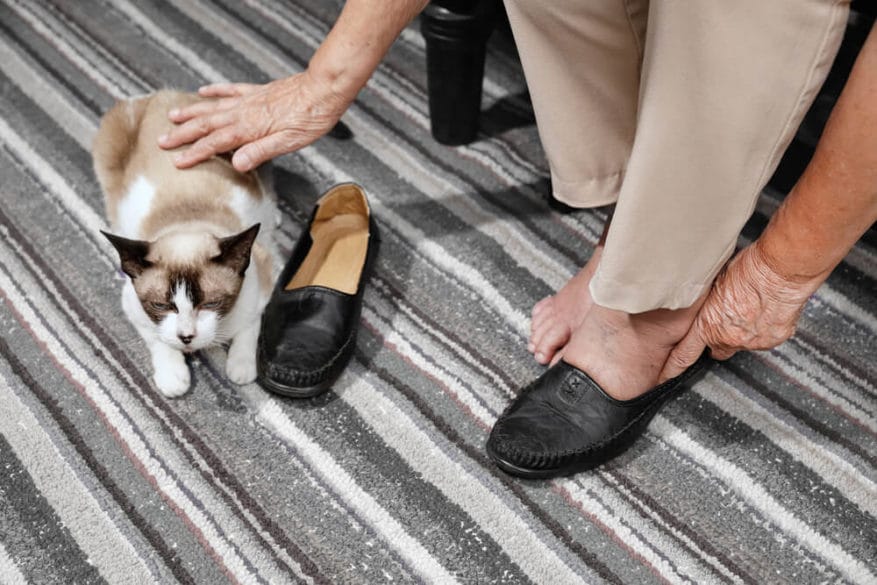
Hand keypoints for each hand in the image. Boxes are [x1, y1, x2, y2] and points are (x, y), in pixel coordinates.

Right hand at [158, 72, 350, 171]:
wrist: (324, 89)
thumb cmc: (311, 118)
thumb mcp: (289, 142)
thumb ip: (261, 152)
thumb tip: (236, 164)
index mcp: (249, 129)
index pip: (215, 144)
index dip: (195, 153)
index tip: (178, 161)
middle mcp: (244, 113)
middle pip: (206, 125)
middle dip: (183, 134)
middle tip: (162, 141)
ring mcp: (249, 100)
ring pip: (213, 107)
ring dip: (191, 113)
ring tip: (172, 117)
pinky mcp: (258, 91)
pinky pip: (230, 90)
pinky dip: (215, 91)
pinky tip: (203, 92)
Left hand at [659, 242, 824, 380]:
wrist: (780, 270)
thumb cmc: (747, 269)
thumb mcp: (713, 283)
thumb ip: (707, 302)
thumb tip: (705, 303)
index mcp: (708, 325)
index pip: (685, 353)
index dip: (673, 366)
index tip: (665, 376)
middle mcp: (730, 338)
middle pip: (719, 349)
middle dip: (720, 339)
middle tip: (726, 320)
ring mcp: (753, 341)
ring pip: (744, 343)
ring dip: (744, 331)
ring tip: (751, 307)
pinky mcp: (774, 339)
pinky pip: (766, 338)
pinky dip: (765, 328)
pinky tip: (766, 309)